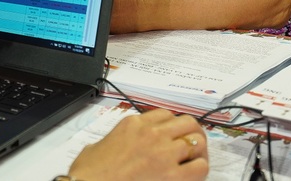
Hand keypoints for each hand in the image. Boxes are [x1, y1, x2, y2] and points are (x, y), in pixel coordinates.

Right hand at [67, 109, 207, 180]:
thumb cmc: (90, 173)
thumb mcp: (97, 146)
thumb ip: (114, 140)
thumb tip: (116, 146)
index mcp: (133, 125)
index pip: (165, 114)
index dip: (172, 124)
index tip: (172, 132)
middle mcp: (152, 134)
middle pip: (187, 122)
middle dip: (191, 132)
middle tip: (191, 143)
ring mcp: (164, 154)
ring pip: (197, 141)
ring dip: (198, 150)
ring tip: (194, 159)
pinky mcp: (173, 176)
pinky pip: (200, 166)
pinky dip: (200, 168)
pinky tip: (193, 174)